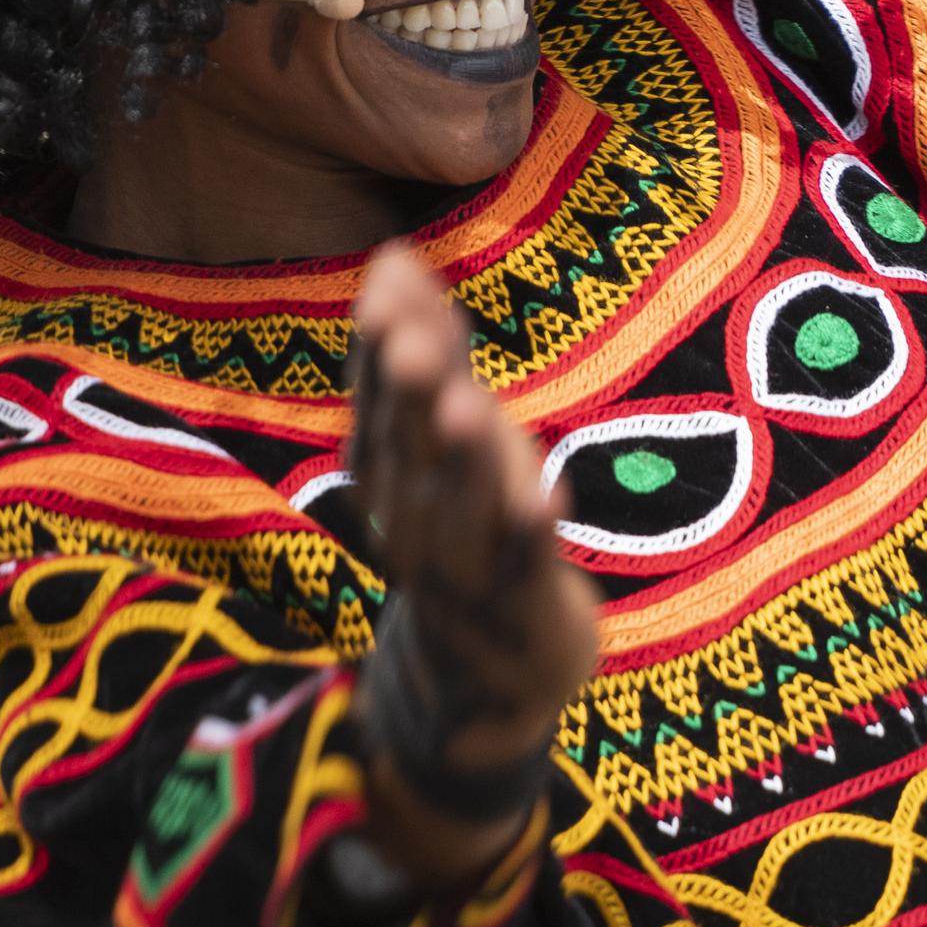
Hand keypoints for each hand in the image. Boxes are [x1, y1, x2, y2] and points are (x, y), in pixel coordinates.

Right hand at [343, 245, 597, 894]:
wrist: (485, 673)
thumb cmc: (471, 523)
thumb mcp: (446, 433)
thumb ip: (429, 348)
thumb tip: (393, 252)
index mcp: (388, 471)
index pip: (379, 394)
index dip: (385, 336)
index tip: (390, 273)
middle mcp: (414, 515)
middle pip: (412, 446)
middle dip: (411, 390)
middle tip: (407, 338)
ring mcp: (467, 565)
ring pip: (463, 505)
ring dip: (464, 460)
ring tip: (467, 408)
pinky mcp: (524, 605)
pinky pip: (526, 567)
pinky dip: (532, 533)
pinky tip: (547, 494)